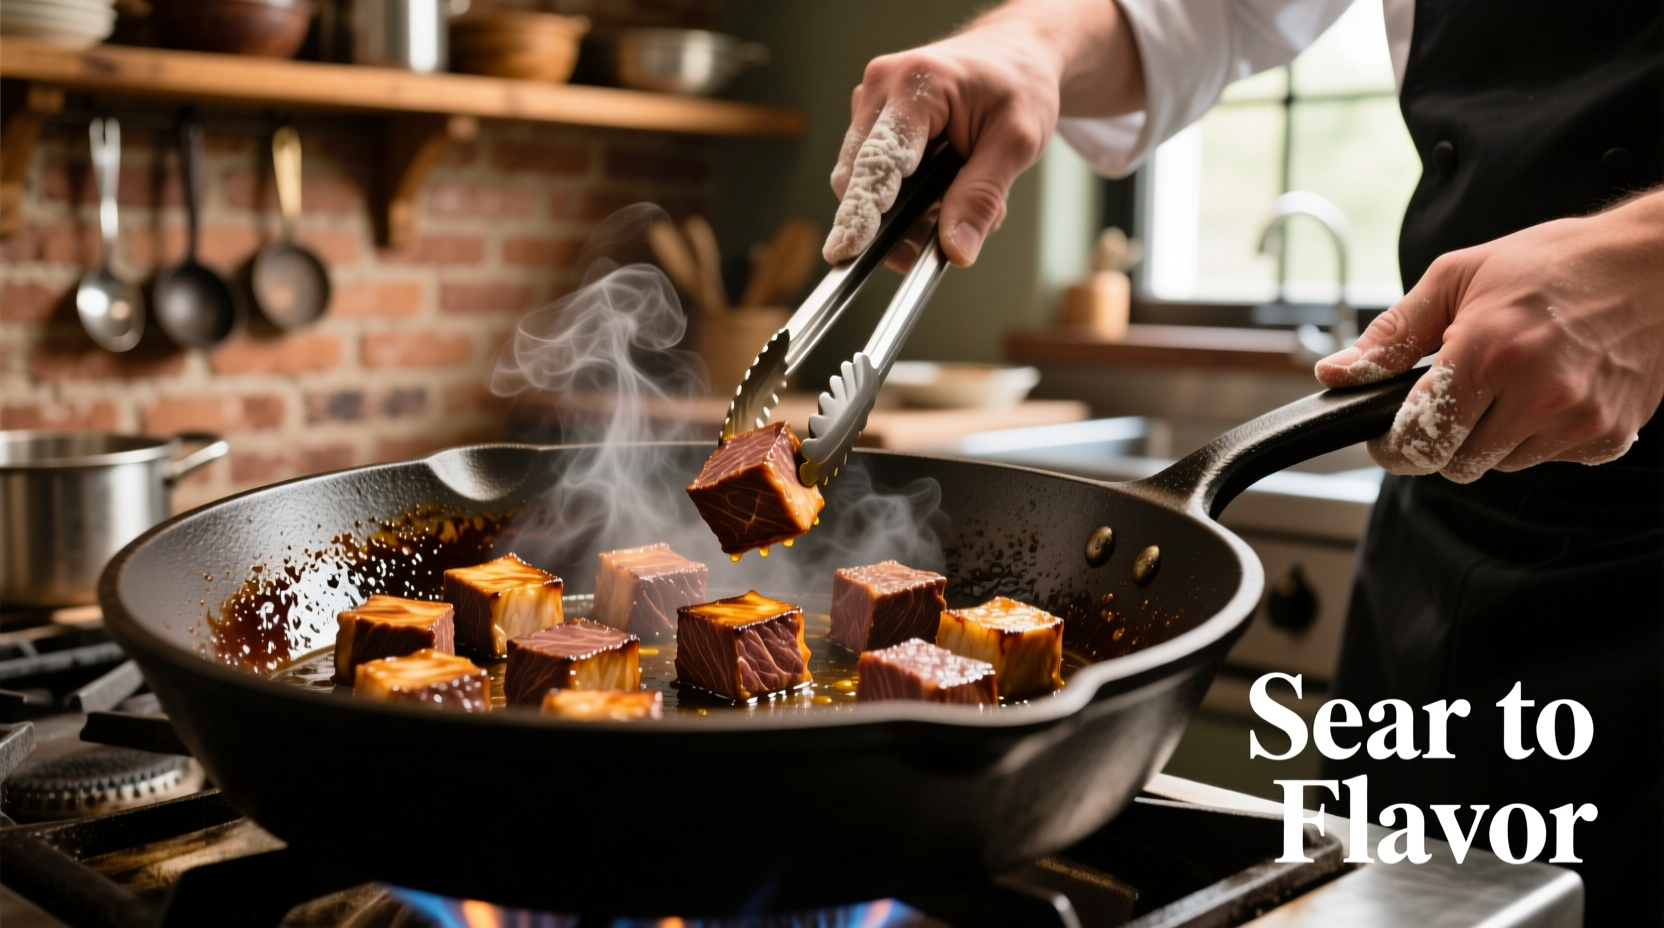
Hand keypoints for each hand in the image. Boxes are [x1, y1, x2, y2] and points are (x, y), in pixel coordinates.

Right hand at [823, 0, 1143, 267]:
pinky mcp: (872, 119)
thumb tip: (956, 250)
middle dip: (894, 221)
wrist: (1014, 53)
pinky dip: (902, 198)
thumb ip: (983, 196)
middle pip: (859, 176)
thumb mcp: (1017, 142)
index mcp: (916, 83)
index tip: (848, 249)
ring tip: (952, 208)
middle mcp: (880, 87)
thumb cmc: (1019, 84)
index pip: (880, 158)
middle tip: (935, 245)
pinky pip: (872, 174)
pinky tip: (939, 195)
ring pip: (862, 182)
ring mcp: (870, 102)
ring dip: (903, 212)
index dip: (863, 208)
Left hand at [1314, 190, 1663, 482]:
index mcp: (1487, 352)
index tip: (1388, 434)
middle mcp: (1537, 394)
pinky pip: (1546, 459)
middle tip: (1452, 398)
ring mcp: (1578, 420)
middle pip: (1454, 465)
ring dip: (1489, 437)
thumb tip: (1335, 374)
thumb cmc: (1552, 264)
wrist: (1653, 264)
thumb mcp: (1457, 278)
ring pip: (1498, 465)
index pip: (1417, 441)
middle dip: (1440, 440)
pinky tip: (1548, 391)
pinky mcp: (1609, 436)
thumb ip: (1391, 334)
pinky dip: (1536, 436)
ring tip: (1508, 382)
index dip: (1393, 445)